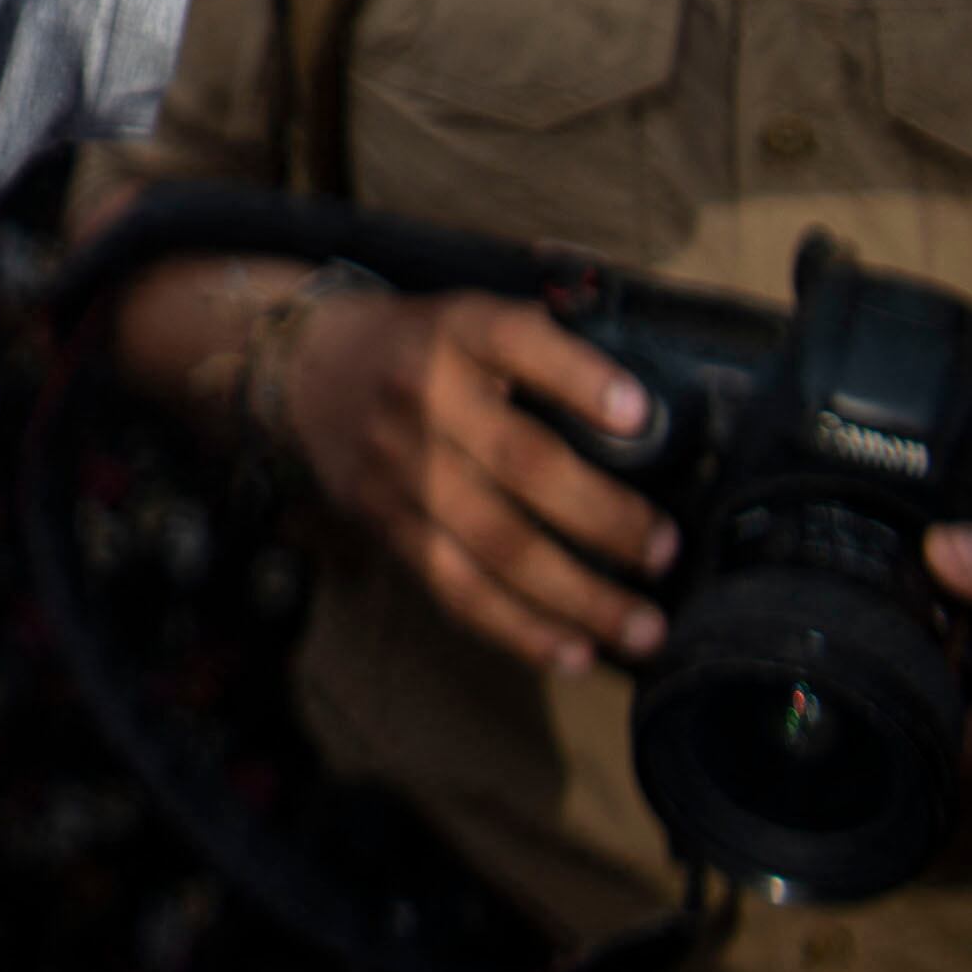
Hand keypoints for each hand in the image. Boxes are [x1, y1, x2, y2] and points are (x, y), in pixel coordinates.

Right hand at [277, 287, 679, 676]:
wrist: (306, 371)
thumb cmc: (422, 347)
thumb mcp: (469, 318)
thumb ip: (544, 353)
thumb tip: (651, 424)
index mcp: (455, 331)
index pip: (516, 342)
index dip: (578, 378)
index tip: (639, 413)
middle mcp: (424, 398)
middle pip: (519, 462)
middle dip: (603, 516)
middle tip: (666, 551)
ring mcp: (400, 467)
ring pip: (494, 542)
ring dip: (576, 594)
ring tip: (642, 629)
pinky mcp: (387, 524)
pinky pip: (455, 587)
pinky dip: (518, 629)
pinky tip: (574, 653)